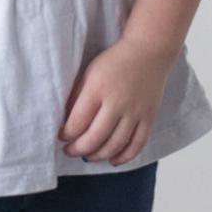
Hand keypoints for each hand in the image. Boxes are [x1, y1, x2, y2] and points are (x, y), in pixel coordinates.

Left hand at [57, 36, 176, 166]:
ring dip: (98, 156)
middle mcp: (117, 102)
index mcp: (98, 89)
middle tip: (70, 151)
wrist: (149, 51)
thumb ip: (78, 96)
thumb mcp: (89, 72)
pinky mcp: (149, 117)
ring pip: (115, 144)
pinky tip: (113, 160)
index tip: (62, 136)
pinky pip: (138, 144)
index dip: (66, 134)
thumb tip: (67, 122)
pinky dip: (125, 156)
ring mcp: (136, 111)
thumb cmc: (115, 61)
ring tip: (88, 156)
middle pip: (95, 137)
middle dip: (78, 149)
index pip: (77, 121)